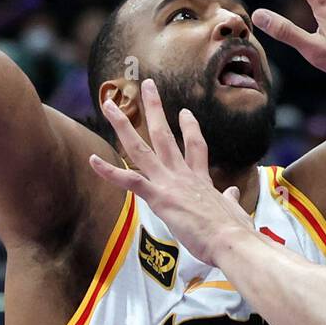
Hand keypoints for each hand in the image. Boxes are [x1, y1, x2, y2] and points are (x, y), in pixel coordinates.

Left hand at [88, 79, 254, 264]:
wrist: (230, 239)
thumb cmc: (233, 229)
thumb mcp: (233, 209)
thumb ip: (228, 199)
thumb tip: (230, 192)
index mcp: (201, 179)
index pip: (195, 146)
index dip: (189, 127)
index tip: (184, 112)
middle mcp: (182, 174)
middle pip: (165, 134)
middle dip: (154, 108)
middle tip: (147, 85)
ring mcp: (169, 183)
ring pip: (141, 147)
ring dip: (123, 125)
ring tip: (109, 104)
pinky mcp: (160, 197)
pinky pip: (129, 180)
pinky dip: (109, 171)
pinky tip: (92, 160)